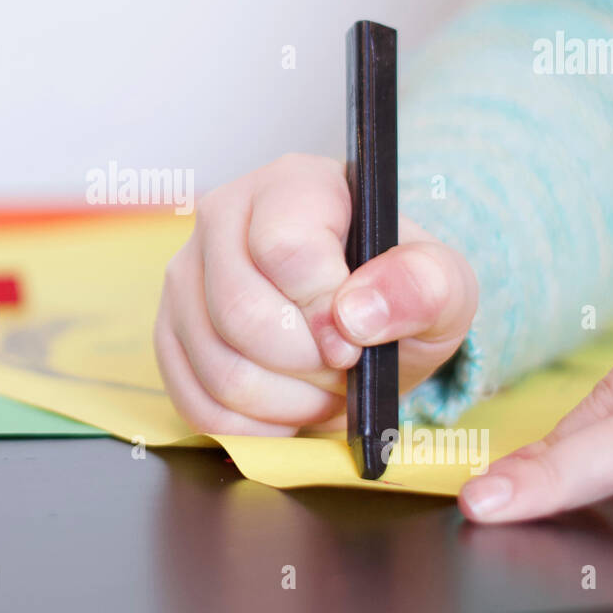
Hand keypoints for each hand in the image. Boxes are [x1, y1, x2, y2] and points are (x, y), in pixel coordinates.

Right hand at [153, 153, 478, 434]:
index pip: (285, 249)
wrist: (365, 324)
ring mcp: (186, 277)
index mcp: (292, 185)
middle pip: (242, 315)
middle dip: (309, 365)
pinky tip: (287, 408)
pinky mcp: (169, 335)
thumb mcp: (443, 286)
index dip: (325, 310)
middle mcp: (222, 218)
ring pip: (220, 369)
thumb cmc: (396, 294)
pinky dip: (255, 428)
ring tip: (323, 387)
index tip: (357, 337)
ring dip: (288, 404)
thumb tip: (357, 314)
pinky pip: (198, 405)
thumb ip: (424, 286)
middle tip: (344, 367)